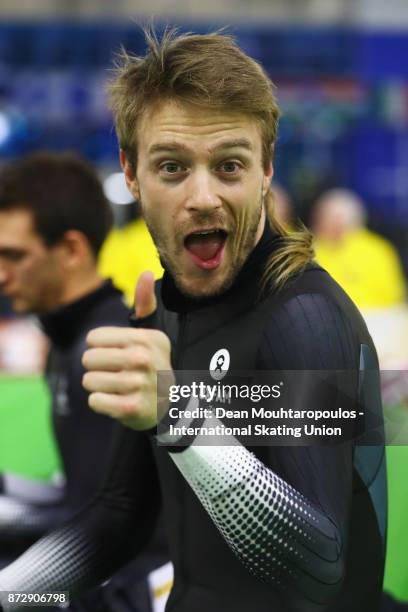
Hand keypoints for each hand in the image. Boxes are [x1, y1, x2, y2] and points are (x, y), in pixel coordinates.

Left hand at [82, 271, 172, 429]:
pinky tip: (118, 402)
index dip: (100, 348)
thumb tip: (147, 273)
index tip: (118, 355)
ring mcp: (139, 385)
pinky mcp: (132, 408)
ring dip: (99, 387)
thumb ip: (145, 304)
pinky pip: (95, 401)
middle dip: (97, 368)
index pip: (93, 339)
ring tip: (118, 388)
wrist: (171, 405)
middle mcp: (143, 359)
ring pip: (89, 381)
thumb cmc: (153, 365)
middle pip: (88, 359)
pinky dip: (102, 404)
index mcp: (145, 338)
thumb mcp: (152, 336)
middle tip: (116, 374)